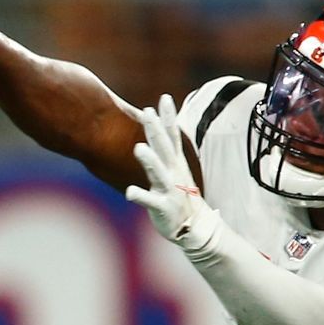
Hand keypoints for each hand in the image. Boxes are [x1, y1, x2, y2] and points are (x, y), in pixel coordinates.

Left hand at [126, 95, 220, 250]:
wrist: (194, 226)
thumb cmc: (178, 193)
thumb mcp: (173, 169)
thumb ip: (162, 149)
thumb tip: (154, 125)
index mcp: (175, 162)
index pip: (173, 136)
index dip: (169, 117)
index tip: (164, 98)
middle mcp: (173, 173)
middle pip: (164, 149)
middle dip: (156, 130)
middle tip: (147, 112)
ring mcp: (170, 190)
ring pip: (159, 173)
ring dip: (150, 161)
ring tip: (139, 148)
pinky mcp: (164, 208)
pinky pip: (151, 201)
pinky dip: (141, 196)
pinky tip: (129, 192)